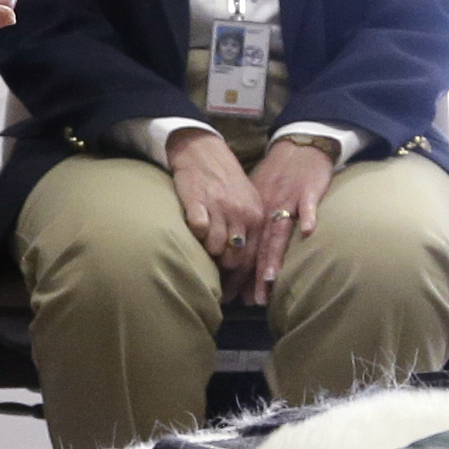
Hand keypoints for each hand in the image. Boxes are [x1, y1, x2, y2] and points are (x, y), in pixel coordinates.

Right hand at [166, 128, 263, 294]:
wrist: (204, 151)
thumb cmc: (226, 181)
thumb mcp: (247, 202)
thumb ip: (249, 231)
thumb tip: (244, 266)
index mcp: (256, 216)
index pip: (252, 257)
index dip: (241, 281)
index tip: (232, 297)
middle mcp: (241, 213)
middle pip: (234, 257)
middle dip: (223, 271)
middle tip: (213, 278)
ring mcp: (219, 208)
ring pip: (215, 247)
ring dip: (207, 252)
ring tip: (202, 249)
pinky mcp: (197, 202)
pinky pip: (197, 230)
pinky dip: (195, 235)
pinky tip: (192, 232)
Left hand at [242, 137, 333, 305]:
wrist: (298, 147)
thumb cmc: (279, 176)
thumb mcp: (259, 199)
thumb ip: (253, 225)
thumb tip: (241, 255)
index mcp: (257, 215)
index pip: (249, 249)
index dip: (243, 274)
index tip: (237, 298)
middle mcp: (269, 211)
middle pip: (262, 247)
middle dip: (256, 275)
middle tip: (252, 300)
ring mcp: (288, 201)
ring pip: (280, 231)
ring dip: (275, 254)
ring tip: (270, 277)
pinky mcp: (307, 191)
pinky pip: (308, 205)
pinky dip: (308, 216)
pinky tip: (308, 231)